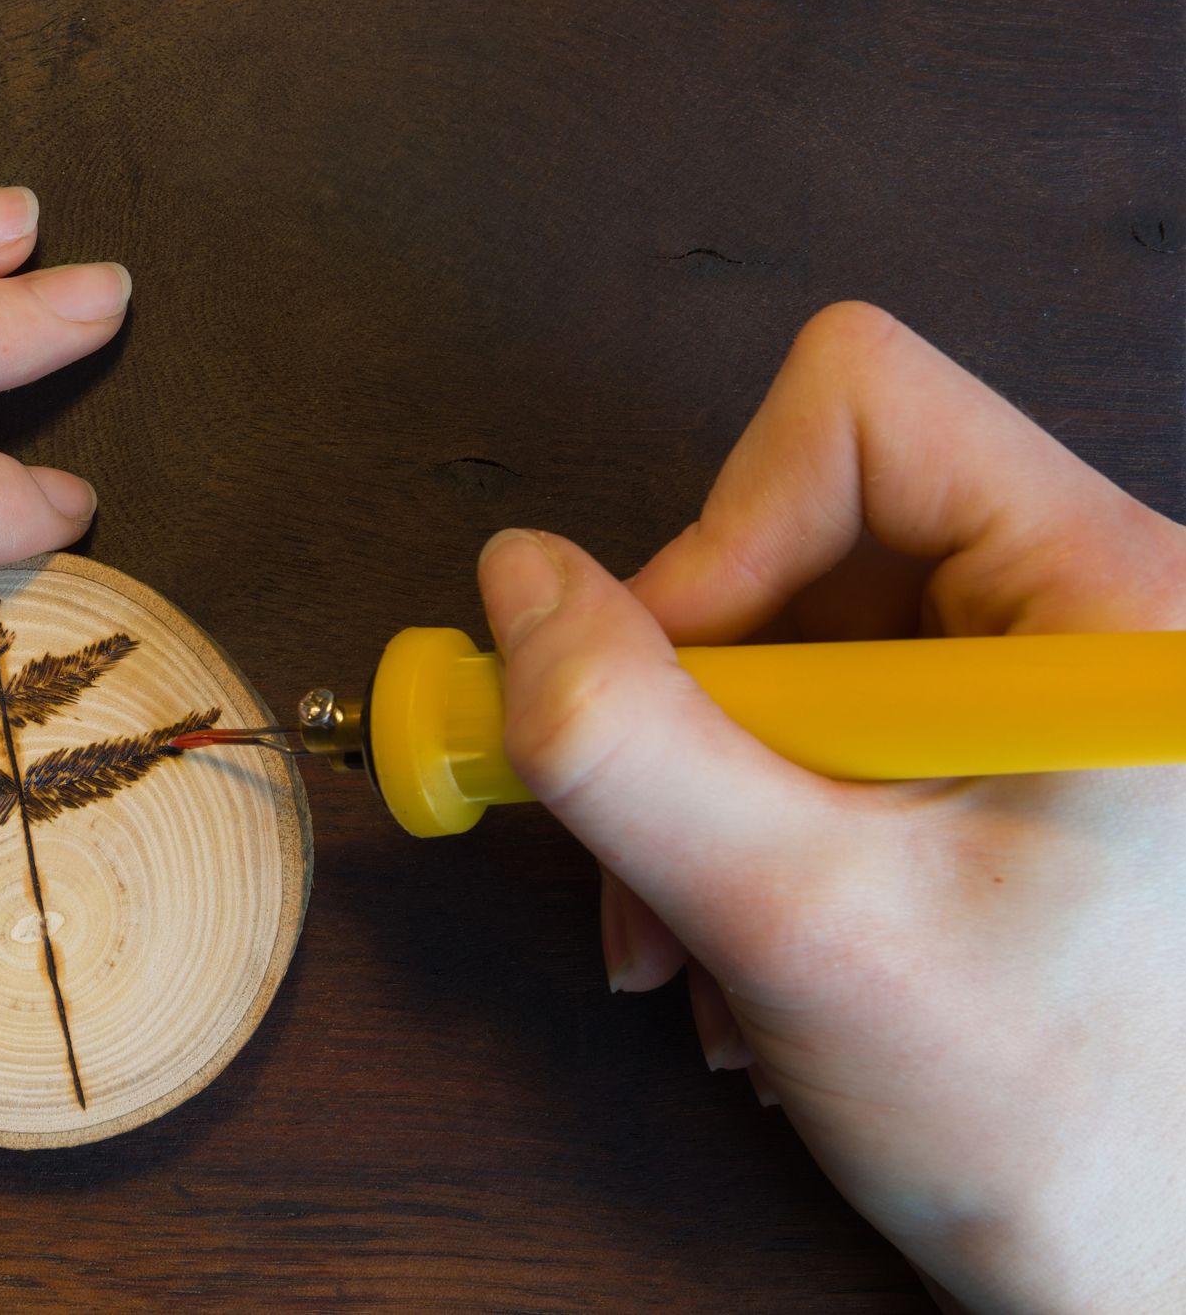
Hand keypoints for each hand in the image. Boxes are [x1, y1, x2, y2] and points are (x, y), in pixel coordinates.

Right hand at [477, 304, 1185, 1310]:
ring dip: (699, 789)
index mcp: (1108, 595)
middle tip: (659, 852)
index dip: (721, 534)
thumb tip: (516, 586)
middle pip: (798, 529)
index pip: (856, 410)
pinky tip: (751, 944)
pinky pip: (809, 719)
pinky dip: (742, 824)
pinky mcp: (988, 748)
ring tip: (704, 939)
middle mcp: (1082, 608)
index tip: (673, 699)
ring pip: (782, 635)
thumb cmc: (1053, 1122)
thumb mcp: (801, 923)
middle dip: (692, 705)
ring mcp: (1033, 681)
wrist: (1139, 1274)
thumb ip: (629, 743)